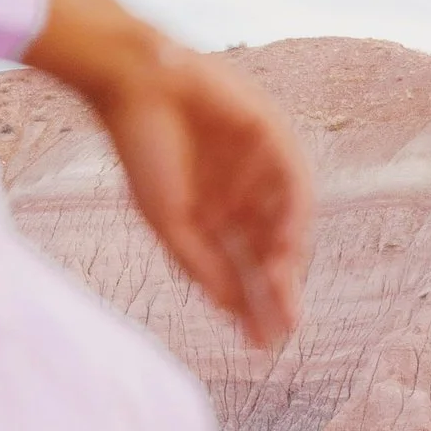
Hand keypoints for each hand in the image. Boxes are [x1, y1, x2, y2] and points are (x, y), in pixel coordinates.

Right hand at [29, 0, 313, 347]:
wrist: (137, 85)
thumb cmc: (142, 151)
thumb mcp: (168, 219)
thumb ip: (199, 263)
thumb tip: (228, 308)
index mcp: (210, 215)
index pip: (239, 269)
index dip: (248, 307)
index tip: (256, 345)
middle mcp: (239, 196)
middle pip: (265, 254)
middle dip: (273, 294)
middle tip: (280, 332)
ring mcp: (258, 169)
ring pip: (282, 225)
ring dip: (284, 263)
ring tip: (282, 299)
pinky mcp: (273, 139)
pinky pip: (294, 185)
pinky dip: (291, 218)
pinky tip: (285, 251)